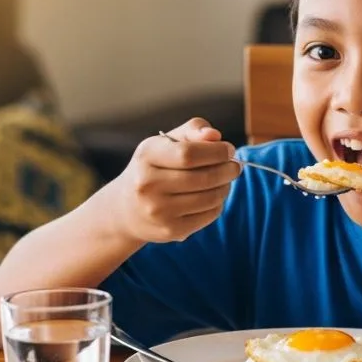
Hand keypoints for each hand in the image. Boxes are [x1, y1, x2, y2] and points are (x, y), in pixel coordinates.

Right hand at [115, 117, 239, 243]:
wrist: (126, 210)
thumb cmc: (154, 168)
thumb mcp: (166, 143)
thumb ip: (192, 131)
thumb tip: (215, 135)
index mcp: (147, 156)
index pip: (189, 154)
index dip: (216, 152)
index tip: (229, 149)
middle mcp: (148, 185)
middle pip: (204, 178)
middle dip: (227, 170)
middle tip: (235, 166)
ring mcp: (158, 211)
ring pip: (210, 198)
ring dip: (225, 187)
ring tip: (225, 180)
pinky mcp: (171, 230)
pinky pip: (209, 215)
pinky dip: (218, 204)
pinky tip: (213, 196)